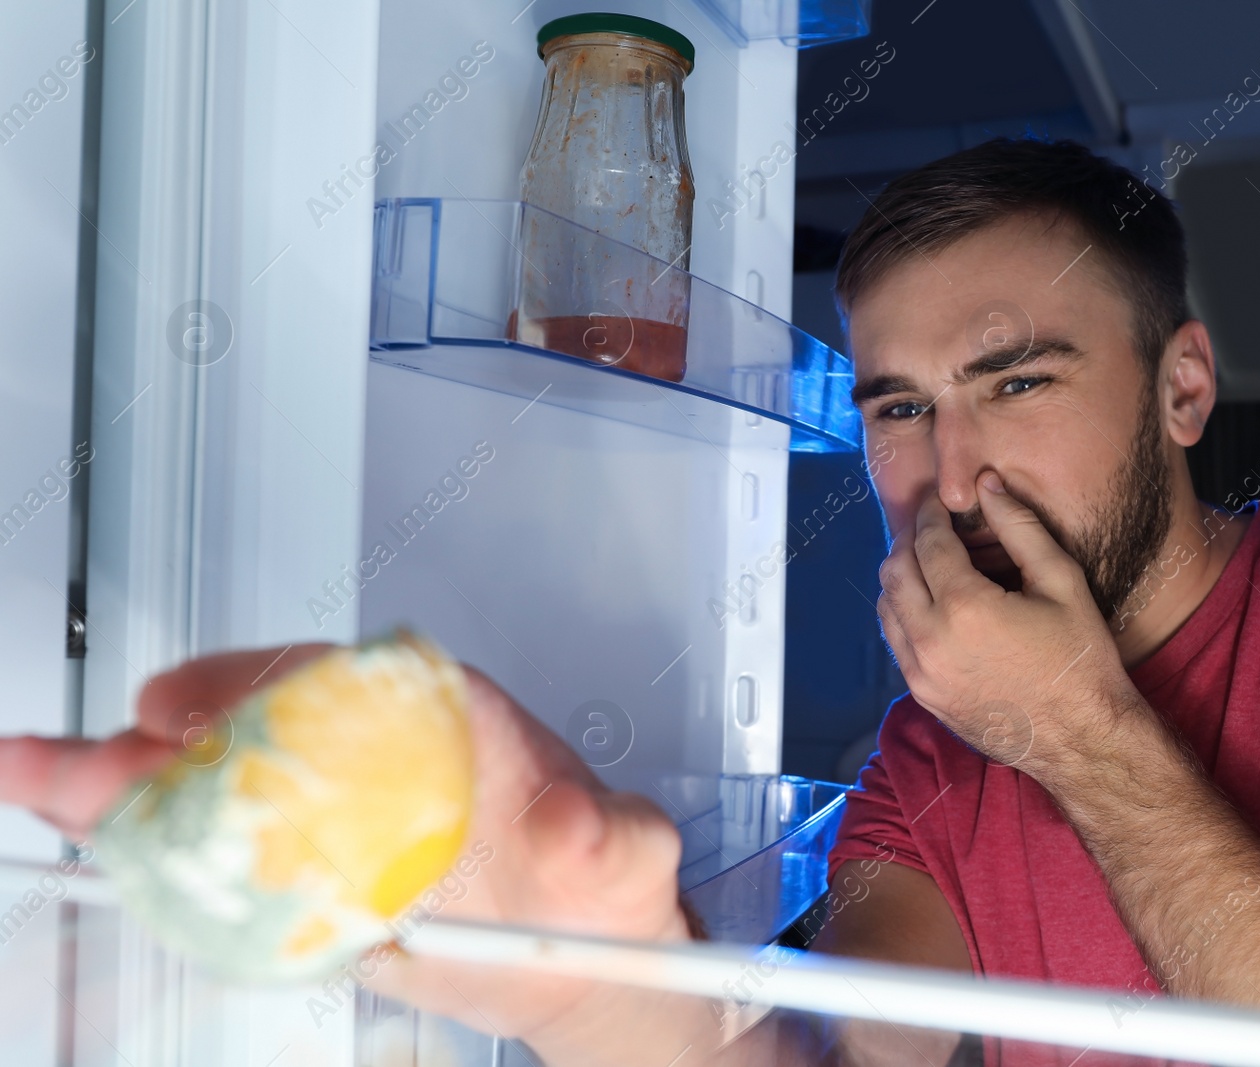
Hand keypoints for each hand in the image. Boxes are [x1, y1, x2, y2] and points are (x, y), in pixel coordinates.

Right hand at [0, 646, 700, 1064]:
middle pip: (262, 725)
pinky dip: (145, 834)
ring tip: (45, 782)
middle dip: (170, 740)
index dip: (264, 684)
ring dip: (130, 783)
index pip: (348, 680)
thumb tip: (584, 830)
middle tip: (87, 764)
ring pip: (222, 779)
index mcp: (452, 720)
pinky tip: (82, 824)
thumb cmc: (595, 888)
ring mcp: (339, 805)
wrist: (575, 948)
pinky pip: (219, 845)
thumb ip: (611, 840)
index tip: (195, 705)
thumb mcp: (623, 859)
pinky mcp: (308, 864)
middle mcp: (383, 748)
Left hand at [875, 473, 1142, 769]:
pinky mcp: (923, 696)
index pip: (928, 542)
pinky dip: (905, 614)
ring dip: (901, 577)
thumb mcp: (1061, 582)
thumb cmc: (1080, 659)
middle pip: (895, 571)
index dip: (930, 513)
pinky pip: (897, 642)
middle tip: (931, 526)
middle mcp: (930, 640)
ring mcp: (921, 673)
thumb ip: (1020, 527)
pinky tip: (934, 605)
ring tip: (930, 562)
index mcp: (964, 607)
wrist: (1082, 739)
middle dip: (909, 540)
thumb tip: (988, 484)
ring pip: (887, 608)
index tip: (938, 499)